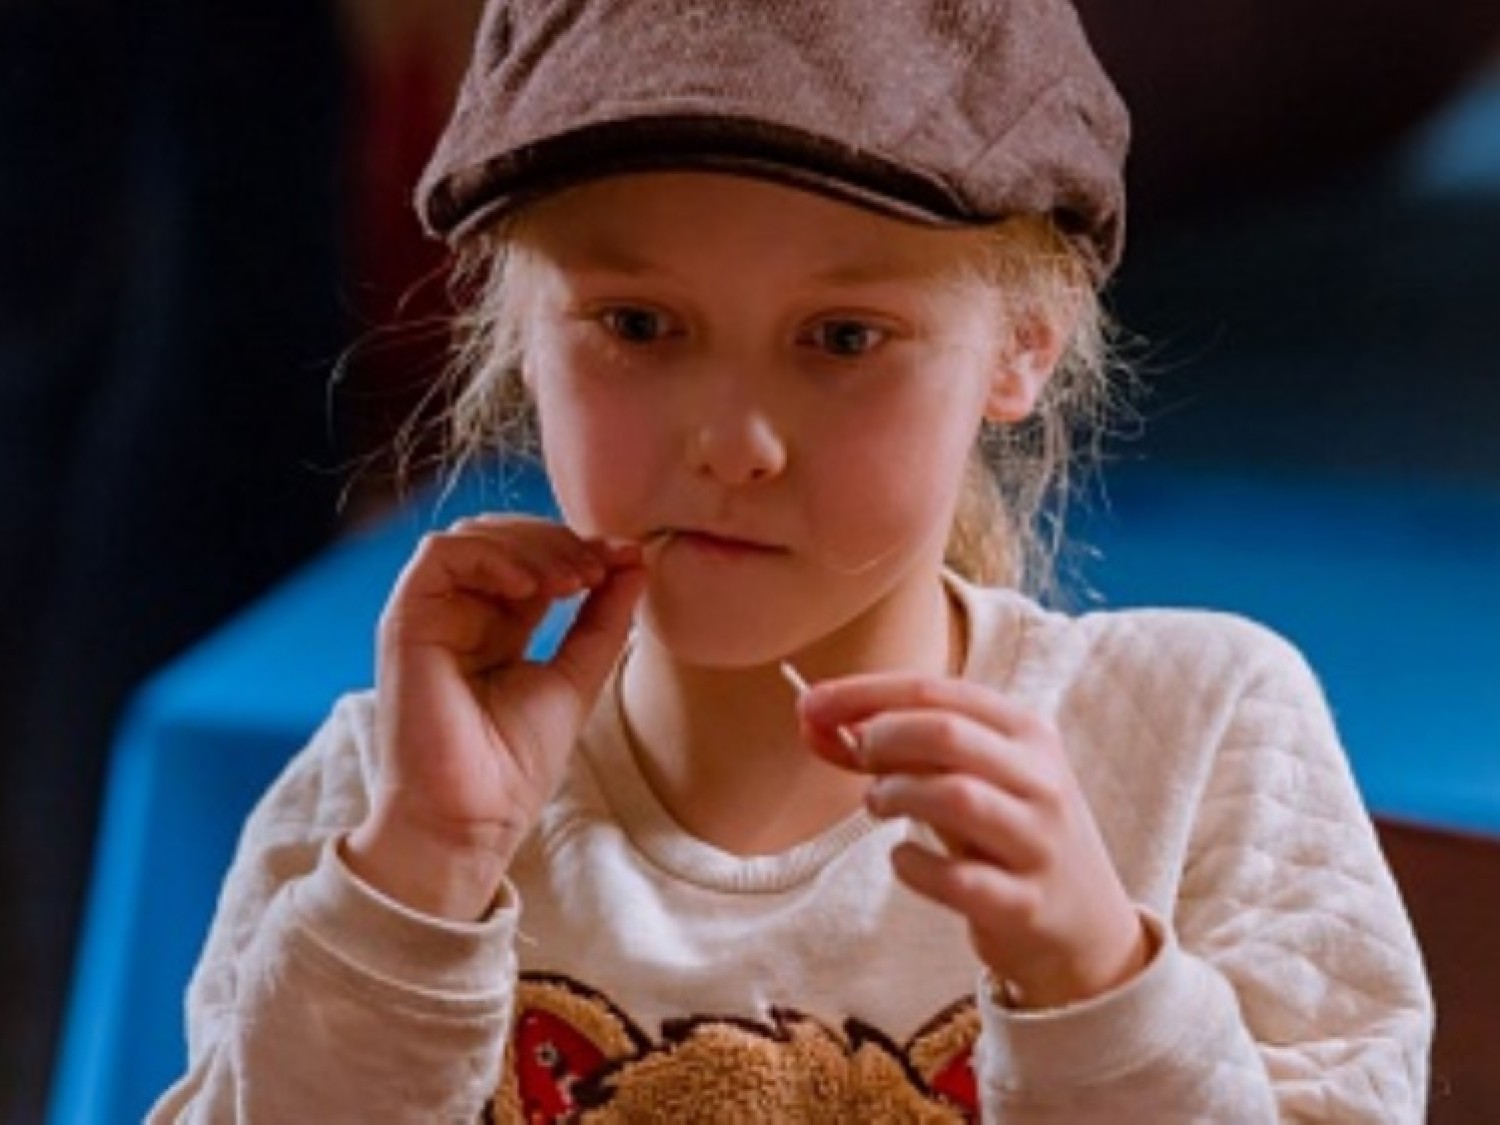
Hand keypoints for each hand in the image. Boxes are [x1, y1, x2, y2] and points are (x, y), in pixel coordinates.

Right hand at [345, 516, 645, 919]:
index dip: (578, 548)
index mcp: (495, 625)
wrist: (472, 821)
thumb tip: (634, 560)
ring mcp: (430, 616)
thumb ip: (603, 619)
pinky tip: (530, 588)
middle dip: (557, 541)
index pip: (532, 558)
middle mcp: (460, 614)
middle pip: (502, 537)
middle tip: (598, 569)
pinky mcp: (406, 622)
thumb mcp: (577, 677)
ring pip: (472, 536)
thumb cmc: (515, 766)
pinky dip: (489, 556)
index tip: (625, 559)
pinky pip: (439, 556)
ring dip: (531, 546)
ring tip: (573, 580)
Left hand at [799, 674, 1149, 1008]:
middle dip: (882, 738)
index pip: (935, 690)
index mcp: (1025, 732)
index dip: (863, 693)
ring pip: (956, 796)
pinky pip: (956, 878)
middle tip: (859, 761)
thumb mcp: (967, 778)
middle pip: (946, 733)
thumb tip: (813, 720)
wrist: (1083, 927)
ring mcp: (1037, 842)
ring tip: (879, 805)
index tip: (809, 704)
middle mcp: (1040, 779)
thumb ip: (898, 749)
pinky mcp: (1024, 904)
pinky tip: (904, 861)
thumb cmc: (1005, 834)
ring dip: (896, 795)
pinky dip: (913, 865)